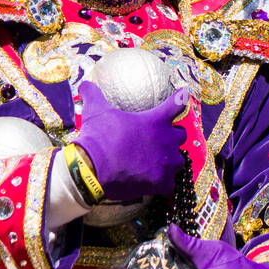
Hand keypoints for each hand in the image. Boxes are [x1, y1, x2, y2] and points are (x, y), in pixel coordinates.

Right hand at [75, 81, 187, 202]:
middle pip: (181, 135)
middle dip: (173, 137)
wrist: (92, 169)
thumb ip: (93, 95)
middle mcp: (166, 140)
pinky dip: (165, 184)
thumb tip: (85, 84)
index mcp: (155, 120)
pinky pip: (171, 184)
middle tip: (161, 140)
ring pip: (179, 161)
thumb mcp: (96, 111)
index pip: (176, 104)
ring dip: (171, 161)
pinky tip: (157, 184)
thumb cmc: (98, 137)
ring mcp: (165, 163)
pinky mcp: (161, 183)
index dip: (180, 98)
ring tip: (161, 163)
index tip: (184, 94)